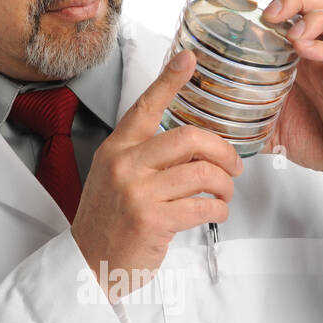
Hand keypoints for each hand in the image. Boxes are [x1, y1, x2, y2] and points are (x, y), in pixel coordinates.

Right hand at [71, 49, 242, 298]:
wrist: (89, 263)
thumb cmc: (108, 221)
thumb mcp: (114, 177)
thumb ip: (144, 156)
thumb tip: (192, 144)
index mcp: (116, 149)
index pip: (145, 106)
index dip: (169, 80)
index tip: (188, 59)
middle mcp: (125, 165)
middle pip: (189, 139)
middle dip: (222, 151)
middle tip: (233, 166)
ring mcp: (138, 193)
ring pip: (202, 174)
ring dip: (225, 185)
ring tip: (225, 193)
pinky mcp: (152, 220)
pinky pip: (203, 206)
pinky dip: (219, 209)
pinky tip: (216, 212)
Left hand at [253, 0, 322, 233]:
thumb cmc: (321, 140)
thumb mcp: (274, 126)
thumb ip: (247, 118)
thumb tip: (208, 124)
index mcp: (307, 57)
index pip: (300, 8)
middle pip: (322, 4)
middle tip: (269, 10)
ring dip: (314, 19)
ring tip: (291, 32)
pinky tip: (305, 49)